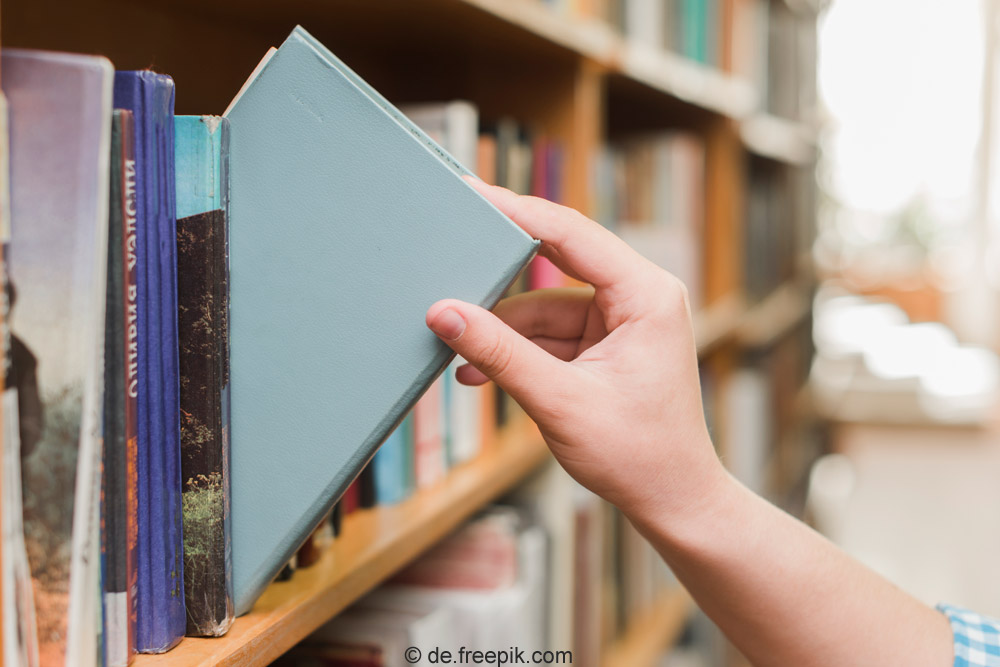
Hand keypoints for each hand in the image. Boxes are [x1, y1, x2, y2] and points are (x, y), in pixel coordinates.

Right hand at [426, 179, 725, 522]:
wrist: (671, 502)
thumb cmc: (638, 455)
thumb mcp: (560, 402)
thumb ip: (500, 354)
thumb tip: (444, 313)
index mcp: (646, 294)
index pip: (571, 234)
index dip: (517, 212)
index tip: (470, 194)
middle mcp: (637, 297)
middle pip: (555, 261)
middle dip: (500, 270)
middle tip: (449, 253)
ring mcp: (618, 321)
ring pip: (542, 305)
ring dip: (500, 329)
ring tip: (452, 345)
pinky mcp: (602, 346)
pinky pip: (547, 334)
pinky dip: (513, 350)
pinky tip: (474, 370)